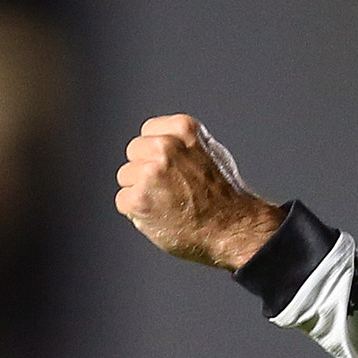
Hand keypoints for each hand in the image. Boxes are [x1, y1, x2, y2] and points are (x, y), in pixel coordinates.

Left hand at [115, 114, 282, 268]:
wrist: (234, 228)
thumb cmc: (225, 196)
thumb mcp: (211, 153)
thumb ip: (184, 144)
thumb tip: (161, 142)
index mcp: (183, 129)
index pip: (148, 131)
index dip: (157, 151)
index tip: (169, 166)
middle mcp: (165, 147)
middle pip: (133, 151)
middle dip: (145, 168)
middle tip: (169, 188)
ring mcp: (150, 173)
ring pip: (126, 177)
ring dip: (140, 191)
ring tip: (168, 203)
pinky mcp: (139, 199)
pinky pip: (123, 201)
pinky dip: (138, 212)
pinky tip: (161, 216)